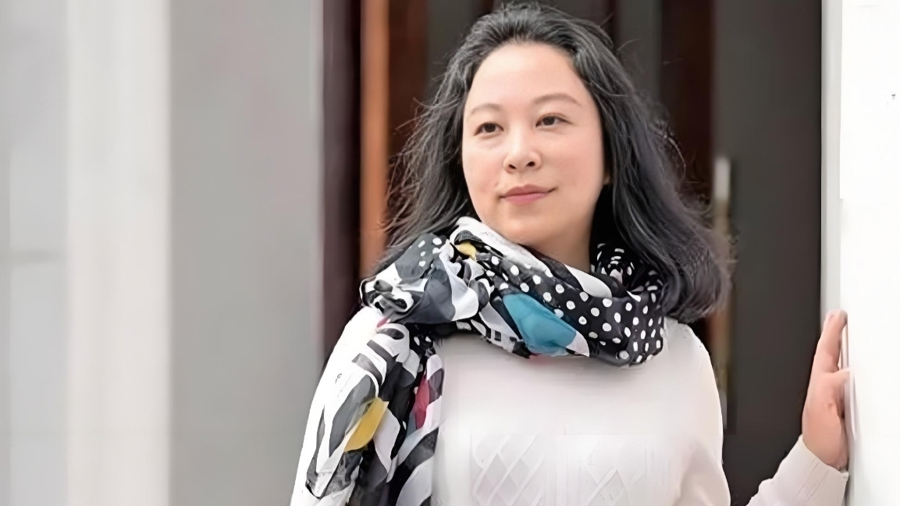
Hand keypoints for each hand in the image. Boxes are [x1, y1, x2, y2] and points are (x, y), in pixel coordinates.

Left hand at [801, 310, 850, 469]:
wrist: (824, 460)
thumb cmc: (819, 439)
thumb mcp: (822, 408)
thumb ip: (830, 387)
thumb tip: (844, 371)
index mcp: (819, 382)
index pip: (826, 350)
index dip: (832, 332)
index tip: (838, 315)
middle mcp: (826, 386)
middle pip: (833, 354)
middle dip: (837, 335)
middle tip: (841, 317)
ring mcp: (836, 395)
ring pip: (843, 366)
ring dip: (846, 350)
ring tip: (849, 334)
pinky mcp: (847, 406)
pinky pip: (854, 382)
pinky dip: (857, 370)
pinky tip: (861, 368)